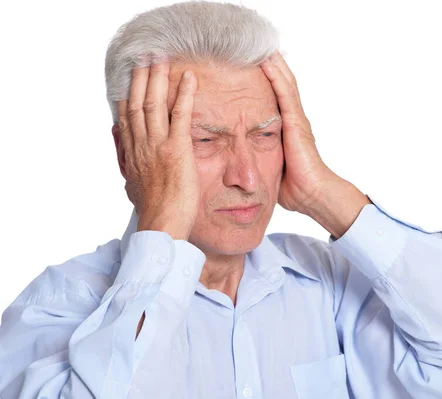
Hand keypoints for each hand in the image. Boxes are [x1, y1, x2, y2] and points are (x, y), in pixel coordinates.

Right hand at [116, 57, 198, 240]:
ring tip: (163, 58)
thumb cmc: (154, 209)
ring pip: (153, 103)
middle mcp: (140, 145)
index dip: (127, 92)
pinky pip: (179, 116)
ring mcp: (157, 146)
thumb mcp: (131, 182)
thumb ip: (124, 157)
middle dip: (141, 77)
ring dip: (158, 78)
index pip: (126, 116)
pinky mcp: (176, 150)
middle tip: (147, 56)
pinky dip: (184, 94)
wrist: (162, 224)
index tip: (131, 76)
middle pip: (137, 102)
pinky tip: (189, 78)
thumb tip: (116, 137)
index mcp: (131, 153)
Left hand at [260, 51, 335, 214]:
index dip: (266, 79)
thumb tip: (240, 160)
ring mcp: (296, 119)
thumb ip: (260, 157)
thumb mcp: (270, 166)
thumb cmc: (293, 186)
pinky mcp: (296, 123)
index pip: (275, 97)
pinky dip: (277, 77)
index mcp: (286, 128)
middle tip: (256, 44)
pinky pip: (285, 94)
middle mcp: (293, 119)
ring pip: (284, 83)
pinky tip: (267, 62)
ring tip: (261, 44)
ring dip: (273, 63)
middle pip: (281, 84)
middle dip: (270, 64)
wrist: (313, 194)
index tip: (251, 64)